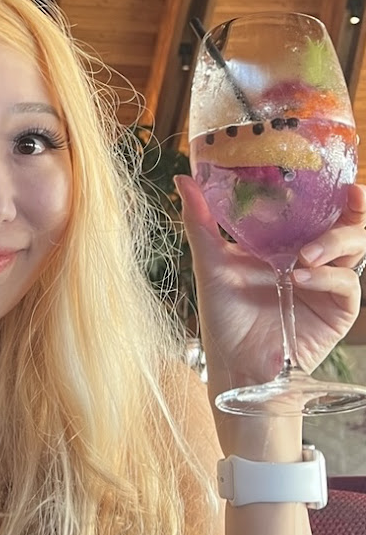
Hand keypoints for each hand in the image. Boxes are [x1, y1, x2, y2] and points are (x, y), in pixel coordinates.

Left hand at [176, 175, 365, 402]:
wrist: (233, 363)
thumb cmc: (223, 315)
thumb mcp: (210, 262)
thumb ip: (201, 220)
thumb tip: (184, 178)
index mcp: (286, 242)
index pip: (317, 207)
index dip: (328, 188)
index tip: (328, 171)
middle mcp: (311, 258)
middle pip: (348, 223)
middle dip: (353, 207)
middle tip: (348, 195)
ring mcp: (328, 282)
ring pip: (356, 248)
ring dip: (338, 241)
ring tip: (307, 253)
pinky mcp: (337, 309)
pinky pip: (346, 284)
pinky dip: (327, 278)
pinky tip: (301, 279)